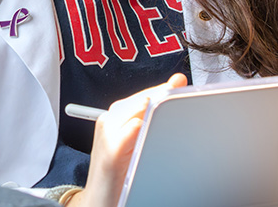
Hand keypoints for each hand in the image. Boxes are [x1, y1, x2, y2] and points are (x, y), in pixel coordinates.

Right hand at [67, 73, 188, 206]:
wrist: (98, 201)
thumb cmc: (118, 173)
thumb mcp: (131, 145)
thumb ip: (146, 124)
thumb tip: (170, 104)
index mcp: (113, 118)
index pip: (141, 96)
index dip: (161, 89)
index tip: (179, 83)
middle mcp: (108, 123)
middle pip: (139, 101)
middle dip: (160, 94)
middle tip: (179, 87)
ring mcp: (107, 136)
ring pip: (133, 112)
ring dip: (153, 105)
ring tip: (171, 98)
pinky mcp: (111, 154)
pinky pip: (127, 133)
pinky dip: (138, 126)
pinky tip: (148, 122)